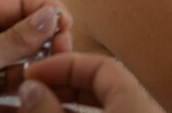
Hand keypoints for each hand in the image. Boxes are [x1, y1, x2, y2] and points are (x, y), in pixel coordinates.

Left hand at [0, 0, 72, 111]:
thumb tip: (51, 15)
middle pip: (26, 36)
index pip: (20, 5)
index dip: (46, 11)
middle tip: (65, 55)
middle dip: (48, 43)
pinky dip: (28, 101)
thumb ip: (12, 40)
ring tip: (55, 81)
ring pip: (23, 69)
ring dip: (41, 73)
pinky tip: (39, 101)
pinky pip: (13, 100)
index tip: (67, 26)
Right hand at [0, 52, 162, 112]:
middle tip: (29, 89)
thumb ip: (49, 110)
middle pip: (99, 85)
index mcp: (137, 100)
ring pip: (99, 106)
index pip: (100, 65)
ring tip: (33, 105)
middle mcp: (143, 108)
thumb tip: (29, 87)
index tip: (33, 72)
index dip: (63, 64)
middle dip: (61, 84)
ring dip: (63, 103)